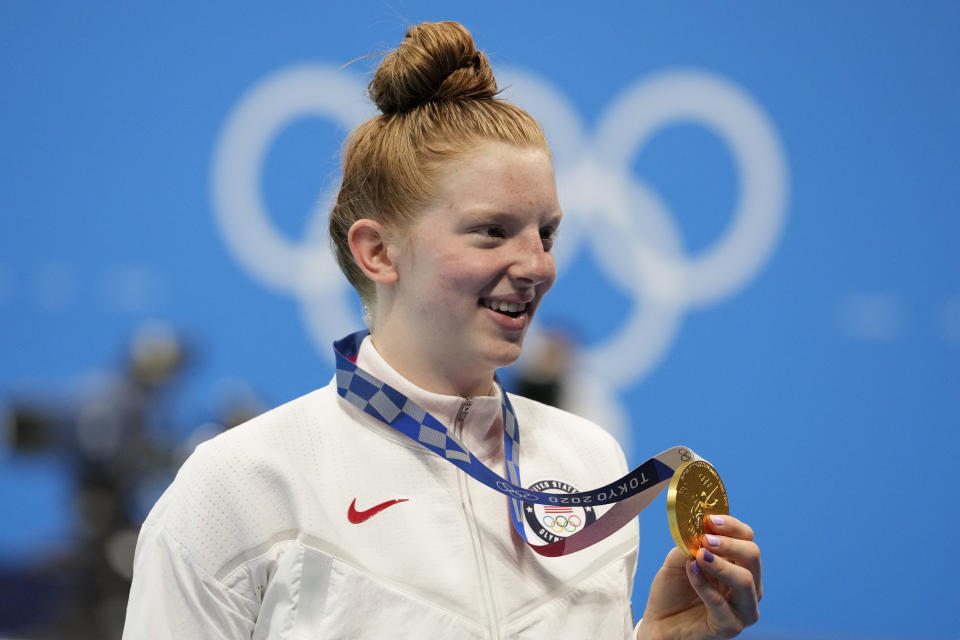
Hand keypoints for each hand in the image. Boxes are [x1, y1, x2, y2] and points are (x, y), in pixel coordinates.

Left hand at [637, 515, 761, 639]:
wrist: (659, 622)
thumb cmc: (673, 590)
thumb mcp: (678, 560)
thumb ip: (689, 544)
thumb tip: (699, 529)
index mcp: (738, 564)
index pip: (747, 539)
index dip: (732, 526)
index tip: (710, 520)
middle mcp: (747, 585)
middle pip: (752, 555)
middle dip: (730, 543)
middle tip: (706, 539)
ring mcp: (742, 608)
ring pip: (746, 581)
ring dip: (722, 564)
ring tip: (699, 555)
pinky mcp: (730, 627)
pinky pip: (722, 604)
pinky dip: (705, 585)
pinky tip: (692, 572)